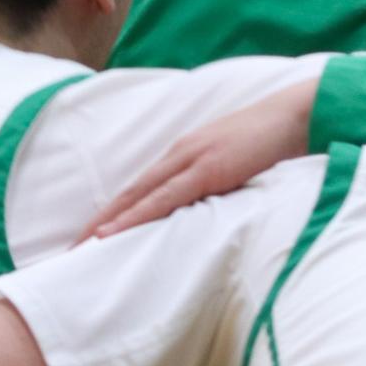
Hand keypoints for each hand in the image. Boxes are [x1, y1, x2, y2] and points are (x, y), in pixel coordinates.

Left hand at [83, 82, 315, 238]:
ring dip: (107, 223)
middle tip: (71, 249)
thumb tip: (204, 212)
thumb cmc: (269, 143)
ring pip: (138, 197)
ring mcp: (190, 160)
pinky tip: (115, 232)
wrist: (294, 116)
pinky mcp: (206, 170)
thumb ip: (215, 184)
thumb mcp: (235, 166)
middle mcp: (178, 156)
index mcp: (183, 156)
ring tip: (82, 246)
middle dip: (98, 223)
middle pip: (128, 193)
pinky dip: (135, 216)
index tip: (91, 237)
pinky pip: (164, 198)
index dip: (113, 213)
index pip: (139, 189)